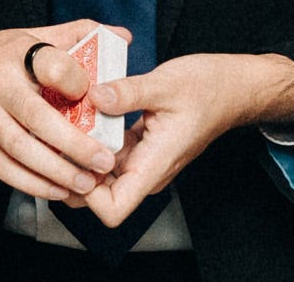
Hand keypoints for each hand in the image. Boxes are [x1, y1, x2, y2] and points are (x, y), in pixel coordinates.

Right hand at [0, 20, 125, 202]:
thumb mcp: (30, 37)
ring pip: (22, 149)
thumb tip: (122, 36)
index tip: (98, 99)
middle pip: (39, 117)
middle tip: (104, 161)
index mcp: (17, 52)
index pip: (50, 64)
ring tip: (86, 183)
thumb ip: (76, 36)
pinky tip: (56, 190)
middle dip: (75, 144)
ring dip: (56, 171)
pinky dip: (32, 183)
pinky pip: (4, 168)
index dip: (76, 81)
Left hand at [78, 53, 293, 227]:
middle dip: (75, 170)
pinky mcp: (140, 145)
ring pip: (101, 171)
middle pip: (98, 195)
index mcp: (155, 165)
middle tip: (61, 133)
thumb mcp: (166, 83)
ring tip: (69, 117)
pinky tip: (86, 110)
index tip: (76, 156)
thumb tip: (93, 96)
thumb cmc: (209, 88)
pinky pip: (109, 151)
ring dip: (82, 151)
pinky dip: (94, 136)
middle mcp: (146, 170)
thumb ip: (128, 92)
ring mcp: (143, 159)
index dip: (87, 193)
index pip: (113, 209)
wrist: (232, 87)